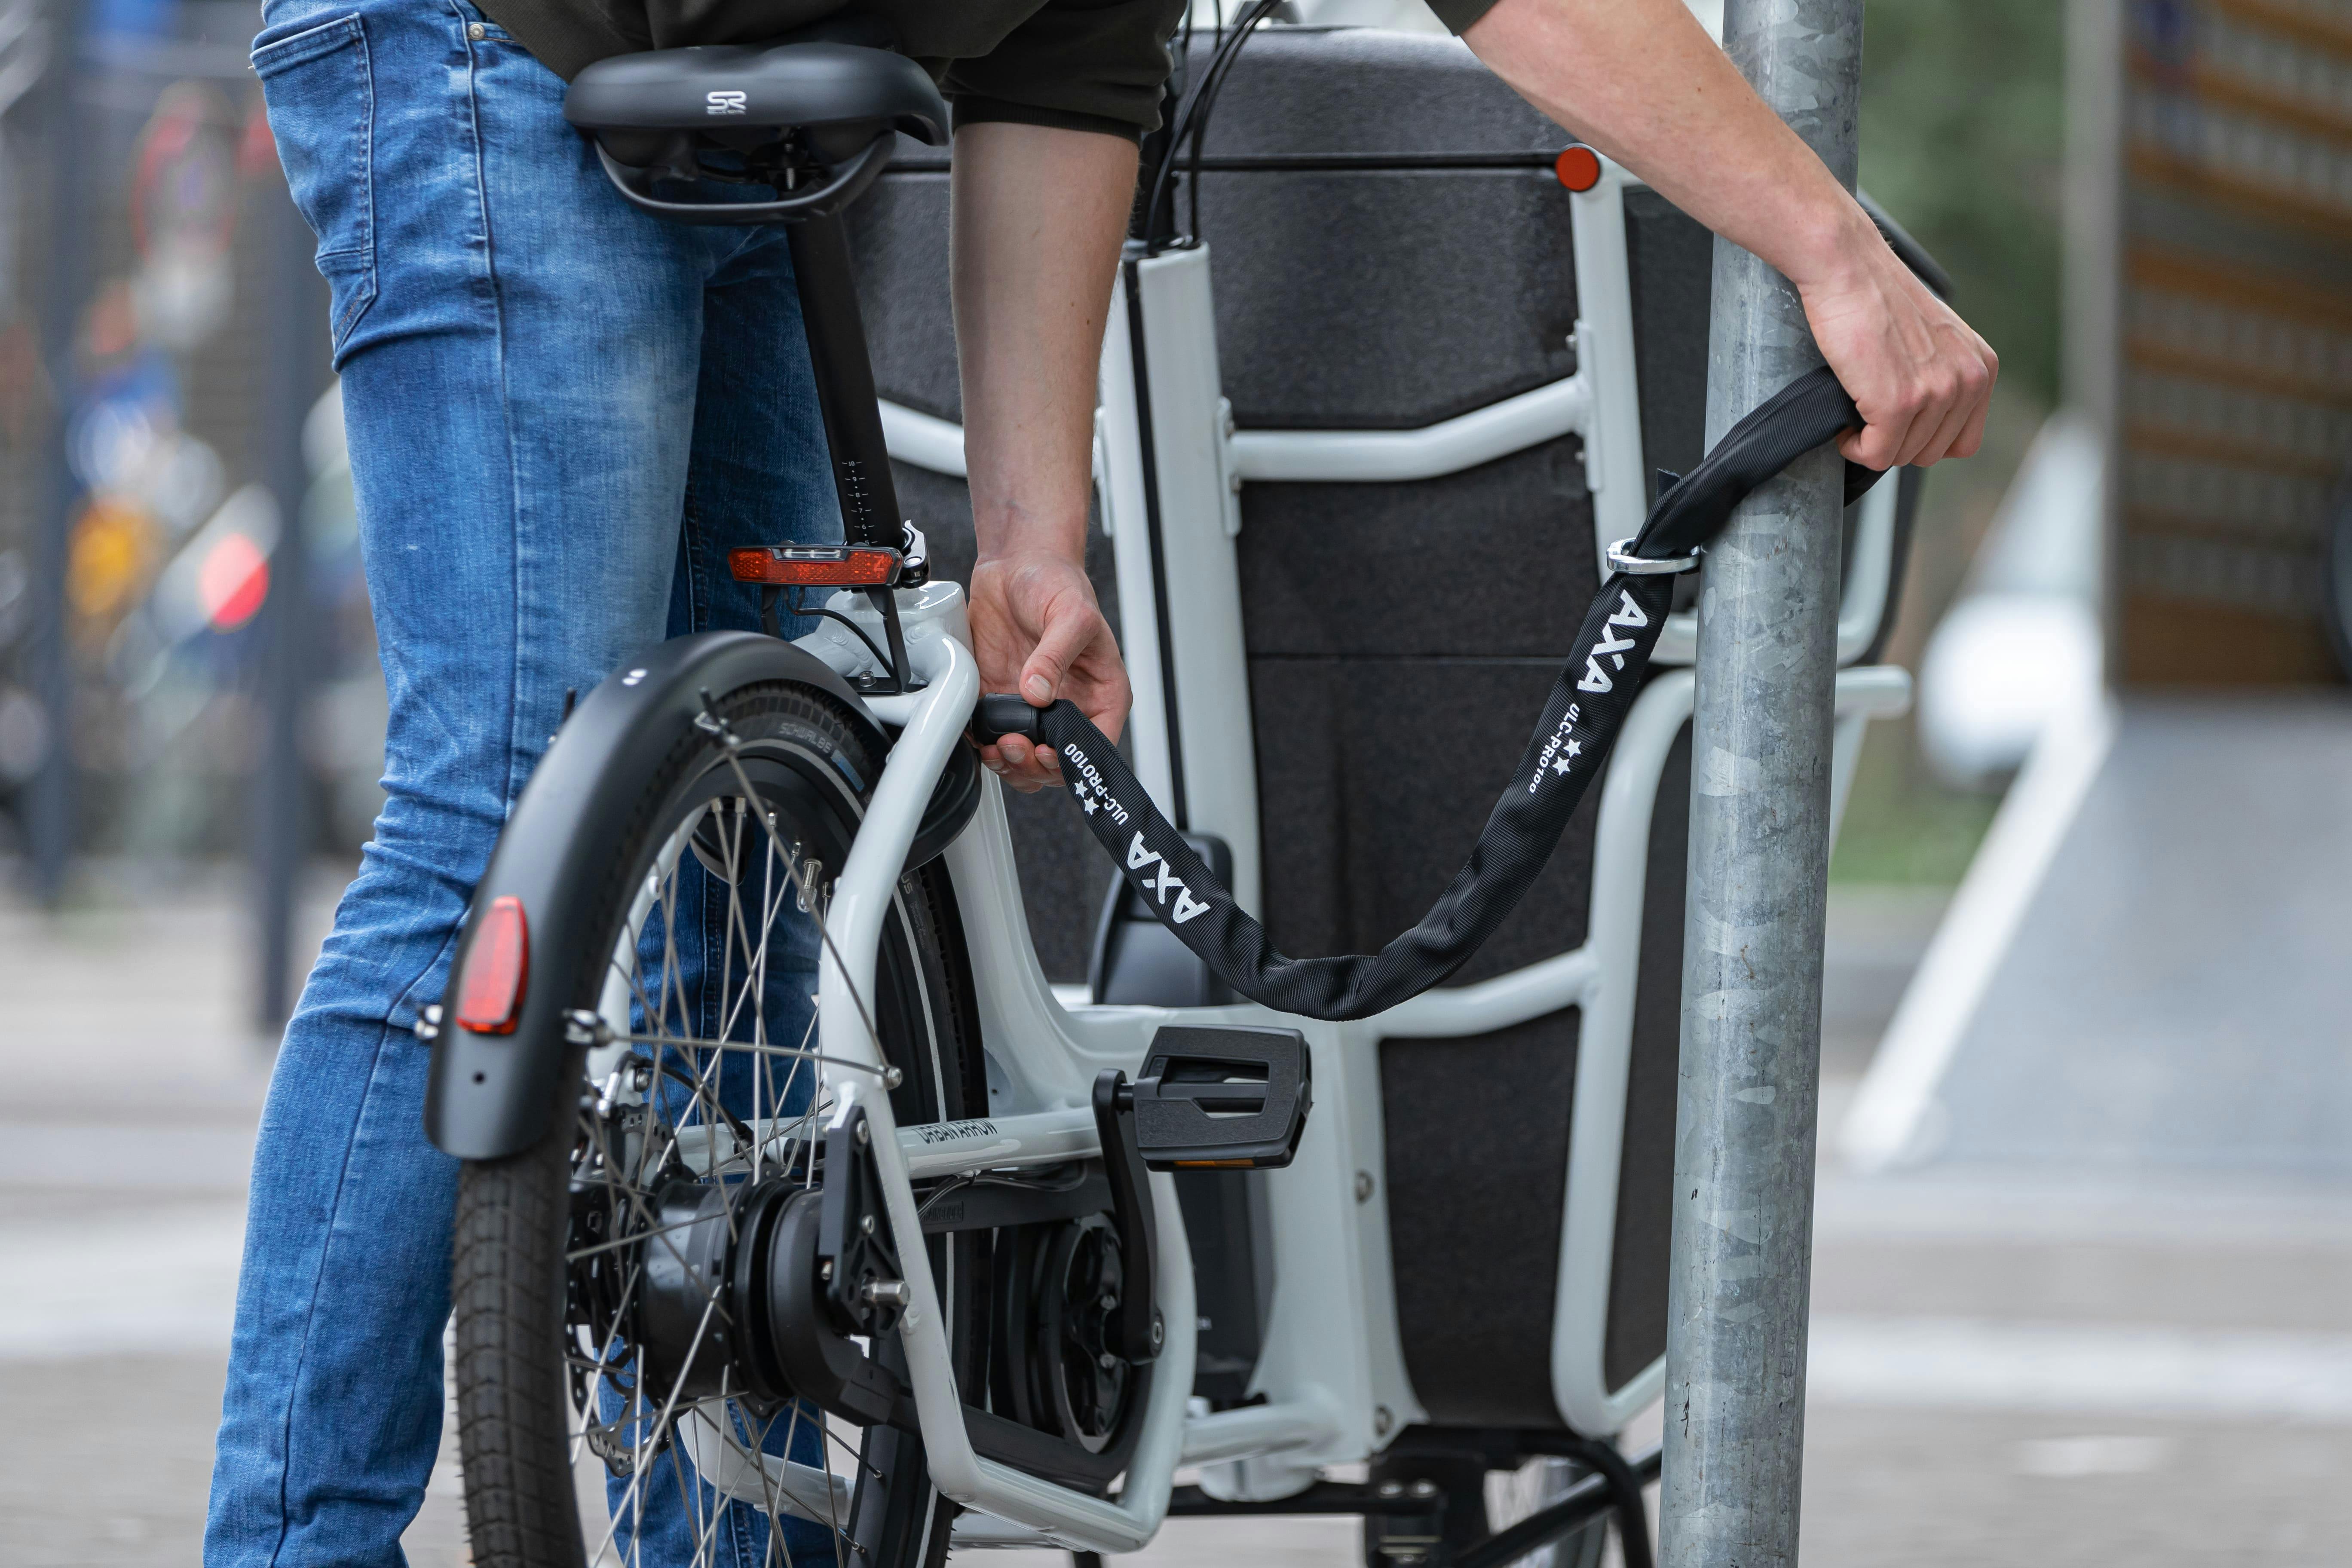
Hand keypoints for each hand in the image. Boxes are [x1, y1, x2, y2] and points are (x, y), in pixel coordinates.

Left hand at [967, 548, 1130, 792]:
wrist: (1015, 565)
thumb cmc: (1057, 583)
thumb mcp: (1070, 613)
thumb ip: (1056, 654)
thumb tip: (1038, 692)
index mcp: (1102, 694)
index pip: (1097, 744)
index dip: (1072, 759)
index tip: (1046, 752)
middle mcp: (1069, 707)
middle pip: (1058, 763)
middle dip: (1034, 765)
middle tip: (1013, 744)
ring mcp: (1034, 709)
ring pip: (1025, 761)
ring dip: (1009, 764)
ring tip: (994, 745)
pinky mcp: (1001, 702)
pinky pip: (993, 739)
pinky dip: (982, 746)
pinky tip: (976, 733)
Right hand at [1793, 217, 1998, 470]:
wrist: (1848, 269)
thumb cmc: (1878, 297)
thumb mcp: (1935, 337)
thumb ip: (1944, 375)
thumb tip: (1924, 421)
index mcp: (1982, 367)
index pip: (1963, 442)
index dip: (1924, 440)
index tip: (1898, 425)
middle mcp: (1967, 381)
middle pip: (1930, 453)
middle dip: (1896, 443)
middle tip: (1870, 419)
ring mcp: (1935, 393)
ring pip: (1902, 456)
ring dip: (1873, 445)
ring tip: (1856, 416)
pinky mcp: (1897, 403)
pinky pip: (1876, 455)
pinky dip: (1855, 448)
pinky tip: (1846, 426)